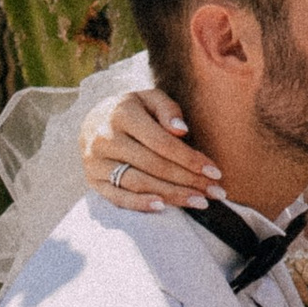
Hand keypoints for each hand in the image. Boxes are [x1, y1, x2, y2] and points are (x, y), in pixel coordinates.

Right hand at [83, 80, 222, 213]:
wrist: (93, 122)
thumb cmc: (132, 110)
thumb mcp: (149, 99)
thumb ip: (167, 109)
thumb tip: (181, 131)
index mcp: (122, 113)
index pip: (161, 142)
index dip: (190, 159)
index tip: (215, 171)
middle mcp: (105, 138)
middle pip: (153, 165)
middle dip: (188, 180)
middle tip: (215, 192)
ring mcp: (96, 162)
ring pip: (139, 183)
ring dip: (172, 195)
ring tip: (200, 202)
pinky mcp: (93, 181)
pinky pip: (118, 197)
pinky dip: (140, 204)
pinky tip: (164, 207)